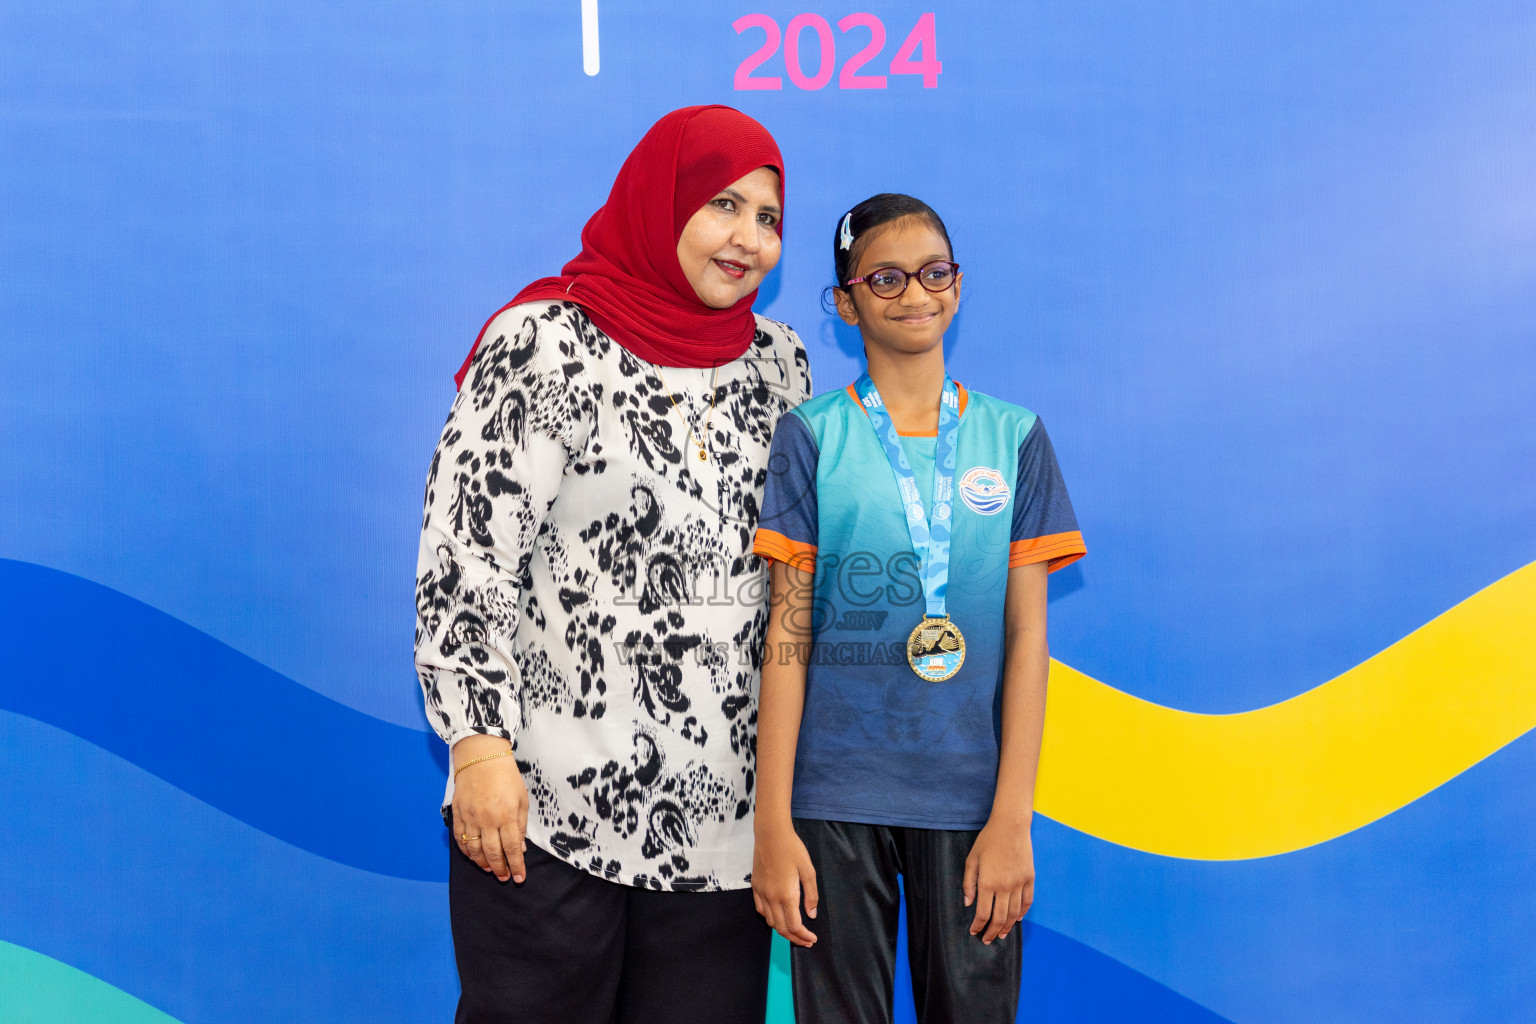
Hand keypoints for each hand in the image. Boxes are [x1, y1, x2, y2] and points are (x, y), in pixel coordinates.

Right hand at [451, 735, 528, 882]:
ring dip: (483, 863)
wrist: (481, 757)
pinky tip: (474, 857)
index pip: (511, 848)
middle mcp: (487, 819)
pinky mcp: (458, 814)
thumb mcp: (521, 799)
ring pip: (474, 850)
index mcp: (506, 815)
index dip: (516, 866)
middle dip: (500, 869)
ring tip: (490, 869)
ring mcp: (470, 817)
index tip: (519, 878)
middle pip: (492, 853)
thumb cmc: (506, 777)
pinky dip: (467, 851)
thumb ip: (520, 826)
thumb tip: (519, 849)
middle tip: (505, 877)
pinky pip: (460, 839)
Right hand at [752, 819, 818, 946]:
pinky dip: (770, 918)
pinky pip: (761, 910)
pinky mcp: (755, 887)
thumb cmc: (793, 849)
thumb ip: (811, 895)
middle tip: (807, 940)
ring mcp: (761, 893)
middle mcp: (771, 898)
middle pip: (781, 928)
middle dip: (795, 938)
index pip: (794, 925)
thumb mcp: (808, 870)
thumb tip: (811, 915)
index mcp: (787, 895)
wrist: (771, 834)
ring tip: (794, 931)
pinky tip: (778, 916)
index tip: (812, 939)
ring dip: (782, 930)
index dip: (803, 936)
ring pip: (770, 921)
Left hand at [963, 815, 1034, 943]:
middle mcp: (1004, 886)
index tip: (974, 931)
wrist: (1010, 826)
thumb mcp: (972, 860)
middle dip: (992, 931)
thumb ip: (968, 883)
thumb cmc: (988, 841)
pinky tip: (1016, 920)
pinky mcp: (1029, 878)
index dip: (978, 925)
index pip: (983, 912)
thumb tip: (968, 904)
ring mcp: (1019, 883)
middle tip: (987, 939)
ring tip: (1001, 934)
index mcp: (987, 882)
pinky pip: (1027, 901)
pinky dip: (1022, 913)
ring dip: (1007, 926)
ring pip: (1014, 913)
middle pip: (999, 917)